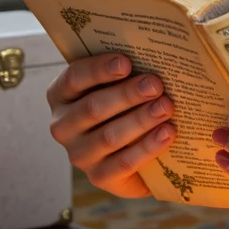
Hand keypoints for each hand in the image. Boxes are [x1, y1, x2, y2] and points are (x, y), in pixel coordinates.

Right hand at [46, 54, 176, 196]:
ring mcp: (79, 154)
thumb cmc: (124, 103)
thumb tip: (153, 52)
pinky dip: (147, 148)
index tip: (127, 62)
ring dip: (140, 120)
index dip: (99, 69)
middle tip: (156, 84)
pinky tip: (167, 133)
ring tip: (167, 106)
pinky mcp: (98, 177)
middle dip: (127, 95)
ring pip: (108, 137)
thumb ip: (126, 70)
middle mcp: (63, 126)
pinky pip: (122, 164)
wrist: (133, 149)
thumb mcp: (118, 83)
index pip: (74, 78)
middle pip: (93, 108)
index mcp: (61, 95)